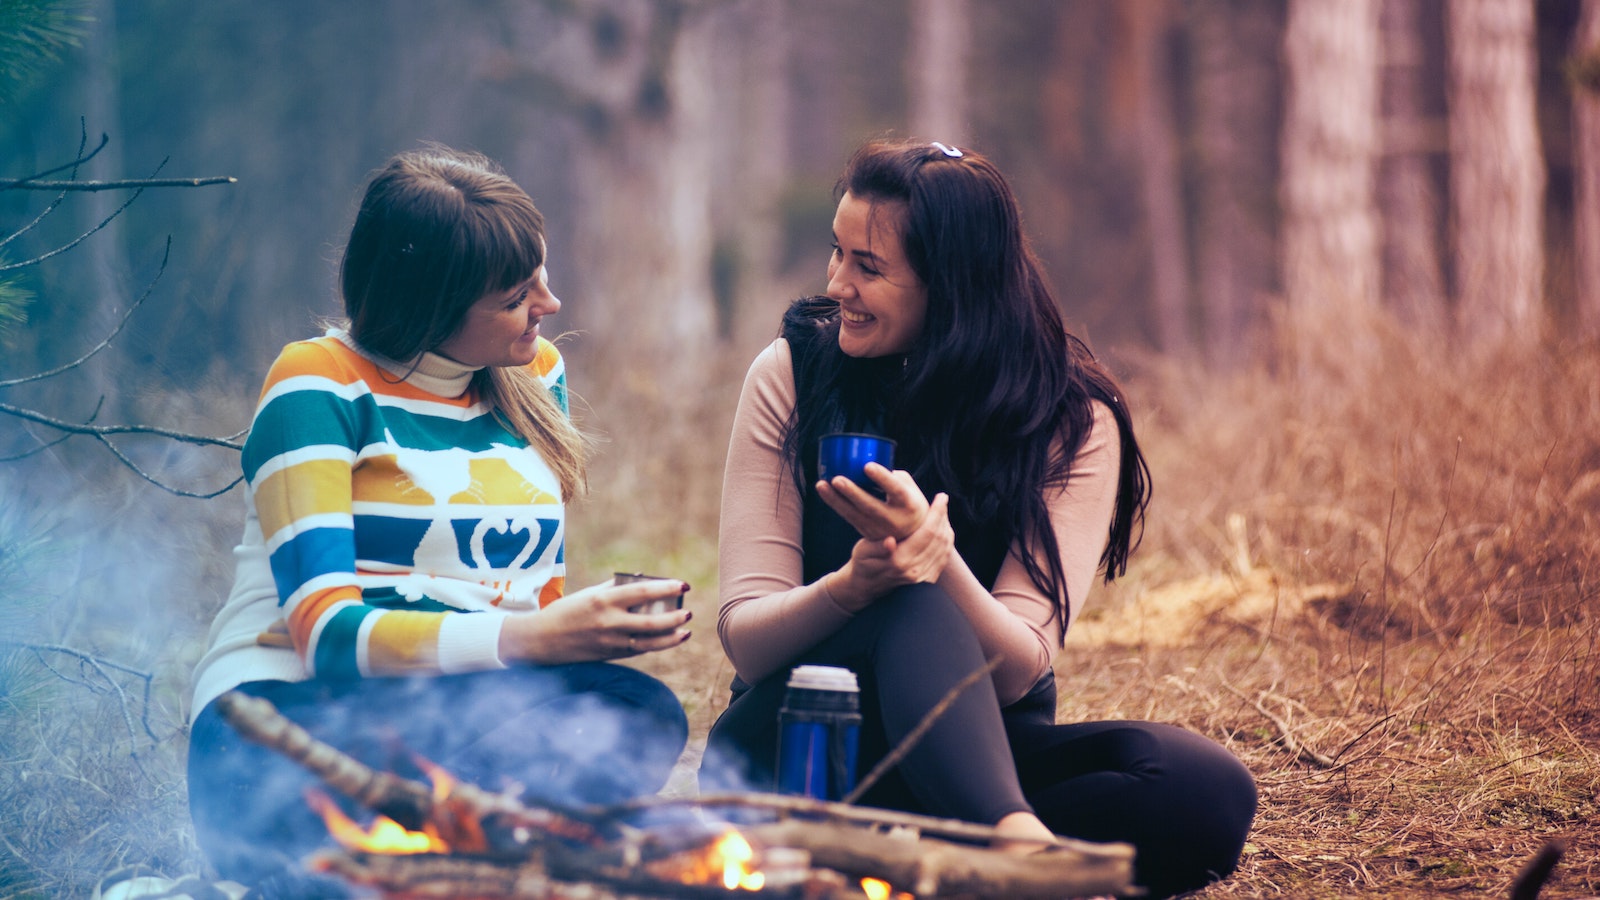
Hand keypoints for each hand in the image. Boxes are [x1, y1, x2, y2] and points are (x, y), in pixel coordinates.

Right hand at [497, 577, 691, 664]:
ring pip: (649, 642)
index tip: (684, 585)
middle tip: (688, 611)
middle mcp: (609, 622)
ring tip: (686, 631)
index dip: (666, 588)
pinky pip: (639, 650)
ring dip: (671, 637)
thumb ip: (615, 588)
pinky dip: (656, 645)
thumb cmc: (567, 611)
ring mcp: (610, 641)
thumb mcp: (589, 594)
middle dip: (674, 617)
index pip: (642, 592)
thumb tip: (643, 581)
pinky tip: (669, 639)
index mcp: (603, 600)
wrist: (541, 641)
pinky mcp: (609, 656)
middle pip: (651, 621)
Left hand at [816, 462, 929, 540]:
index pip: (895, 490)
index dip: (882, 478)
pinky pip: (848, 517)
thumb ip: (892, 475)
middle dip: (852, 493)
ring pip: (854, 515)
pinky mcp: (866, 532)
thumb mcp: (909, 487)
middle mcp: (894, 519)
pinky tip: (824, 491)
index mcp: (909, 504)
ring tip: (821, 485)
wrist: (912, 534)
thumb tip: (868, 462)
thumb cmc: (909, 501)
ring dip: (835, 500)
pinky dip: (835, 504)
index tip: (867, 466)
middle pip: (870, 506)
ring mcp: (879, 529)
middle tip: (836, 479)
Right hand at [827, 493, 953, 610]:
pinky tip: (943, 529)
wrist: (866, 586)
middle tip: (943, 499)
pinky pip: (944, 557)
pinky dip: (947, 541)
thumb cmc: (863, 563)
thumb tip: (889, 541)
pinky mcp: (928, 581)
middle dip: (943, 516)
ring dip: (946, 527)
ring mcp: (923, 578)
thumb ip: (877, 547)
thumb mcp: (863, 551)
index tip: (941, 497)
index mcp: (899, 561)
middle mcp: (915, 571)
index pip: (927, 533)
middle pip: (939, 538)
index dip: (936, 513)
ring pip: (944, 547)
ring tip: (943, 511)